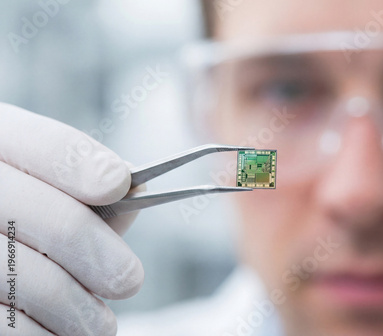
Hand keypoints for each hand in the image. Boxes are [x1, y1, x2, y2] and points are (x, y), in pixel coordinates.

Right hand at [0, 103, 143, 334]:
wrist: (0, 245)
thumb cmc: (30, 219)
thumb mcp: (51, 188)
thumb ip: (90, 190)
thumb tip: (134, 192)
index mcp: (3, 148)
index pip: (45, 146)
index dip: (84, 164)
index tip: (119, 185)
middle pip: (55, 217)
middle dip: (101, 253)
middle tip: (129, 280)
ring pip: (36, 280)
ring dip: (80, 309)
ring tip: (99, 324)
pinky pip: (11, 326)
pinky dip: (46, 335)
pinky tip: (61, 333)